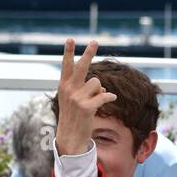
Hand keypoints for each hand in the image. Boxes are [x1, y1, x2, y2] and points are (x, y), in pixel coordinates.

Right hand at [55, 38, 116, 155]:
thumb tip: (101, 85)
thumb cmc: (73, 117)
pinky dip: (109, 96)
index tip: (70, 39)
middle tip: (95, 41)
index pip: (66, 66)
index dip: (68, 52)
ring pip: (97, 83)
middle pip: (82, 66)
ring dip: (100, 90)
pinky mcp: (86, 107)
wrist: (70, 137)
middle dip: (88, 53)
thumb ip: (84, 89)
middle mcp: (69, 89)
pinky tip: (112, 98)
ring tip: (94, 101)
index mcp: (63, 86)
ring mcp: (77, 98)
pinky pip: (104, 95)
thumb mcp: (74, 101)